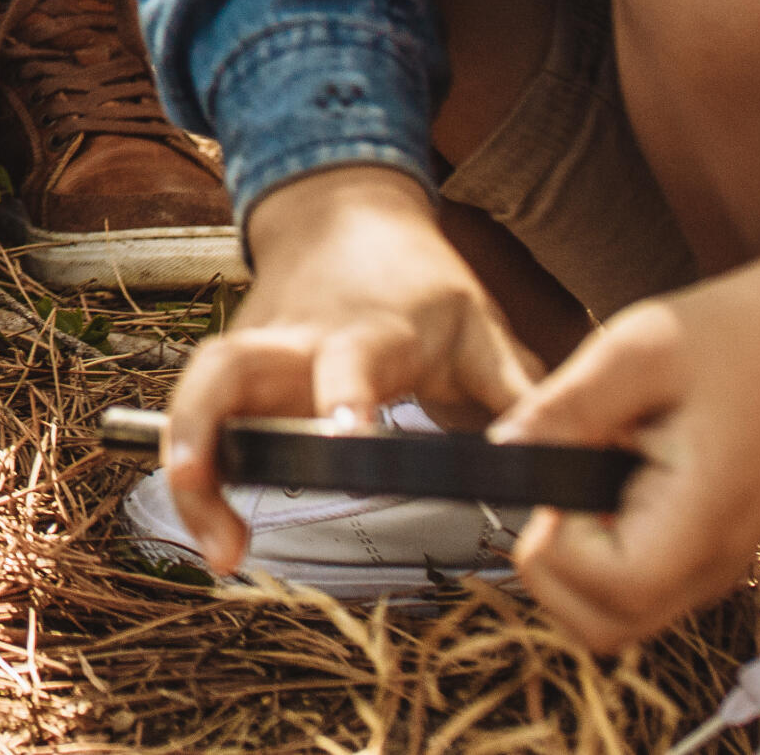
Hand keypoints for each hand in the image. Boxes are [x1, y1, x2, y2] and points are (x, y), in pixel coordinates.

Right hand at [155, 166, 542, 572]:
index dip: (343, 400)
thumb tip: (569, 462)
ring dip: (190, 463)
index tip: (347, 445)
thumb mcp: (481, 327)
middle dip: (210, 437)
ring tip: (218, 546)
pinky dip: (192, 469)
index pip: (348, 361)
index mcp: (368, 330)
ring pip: (197, 392)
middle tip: (227, 528)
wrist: (343, 213)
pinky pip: (196, 413)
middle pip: (228, 372)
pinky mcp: (232, 366)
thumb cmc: (420, 283)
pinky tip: (214, 525)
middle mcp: (295, 339)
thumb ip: (519, 394)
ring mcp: (254, 349)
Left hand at [496, 246, 759, 651]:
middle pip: (604, 627)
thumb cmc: (717, 341)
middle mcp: (713, 563)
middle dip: (552, 567)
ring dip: (568, 570)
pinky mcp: (696, 566)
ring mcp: (708, 573)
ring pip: (610, 623)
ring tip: (577, 490)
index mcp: (707, 513)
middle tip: (558, 488)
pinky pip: (628, 598)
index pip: (617, 587)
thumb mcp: (636, 350)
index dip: (562, 545)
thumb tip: (502, 449)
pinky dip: (592, 565)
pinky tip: (599, 498)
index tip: (558, 479)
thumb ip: (568, 405)